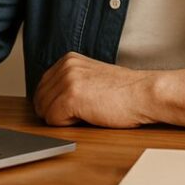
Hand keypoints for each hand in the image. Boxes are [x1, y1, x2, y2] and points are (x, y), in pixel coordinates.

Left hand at [33, 52, 155, 127]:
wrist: (144, 94)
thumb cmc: (124, 92)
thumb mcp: (91, 77)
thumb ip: (70, 81)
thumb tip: (48, 99)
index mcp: (69, 59)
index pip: (42, 86)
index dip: (54, 103)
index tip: (72, 107)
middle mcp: (65, 66)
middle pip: (40, 99)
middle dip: (56, 111)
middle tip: (82, 111)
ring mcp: (67, 80)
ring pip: (44, 111)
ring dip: (63, 118)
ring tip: (87, 111)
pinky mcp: (71, 97)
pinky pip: (53, 120)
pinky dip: (68, 124)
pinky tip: (88, 116)